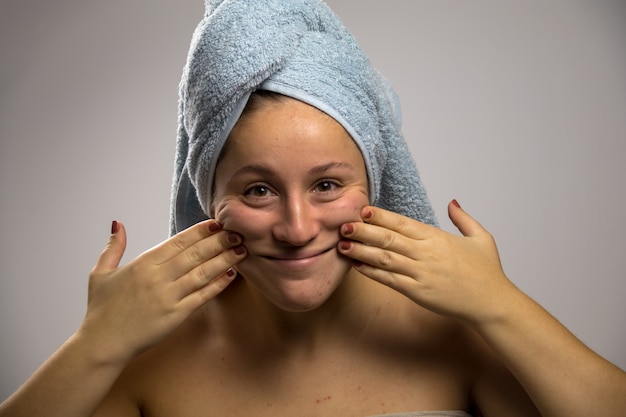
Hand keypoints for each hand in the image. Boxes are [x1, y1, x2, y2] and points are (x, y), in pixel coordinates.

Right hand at [79, 220, 246, 364]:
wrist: (103, 343)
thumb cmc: (102, 310)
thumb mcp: (100, 273)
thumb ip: (113, 247)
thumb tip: (117, 224)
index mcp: (143, 264)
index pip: (178, 242)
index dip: (200, 231)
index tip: (217, 223)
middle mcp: (158, 277)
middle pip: (195, 254)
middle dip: (219, 241)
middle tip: (237, 232)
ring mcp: (169, 297)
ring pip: (203, 273)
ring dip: (224, 260)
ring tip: (241, 250)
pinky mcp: (176, 315)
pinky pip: (202, 296)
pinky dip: (218, 284)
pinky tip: (231, 274)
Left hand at [338, 200, 517, 323]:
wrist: (492, 303)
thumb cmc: (487, 272)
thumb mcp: (481, 238)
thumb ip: (463, 218)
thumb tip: (452, 202)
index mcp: (436, 238)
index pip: (402, 222)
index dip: (381, 216)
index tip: (363, 210)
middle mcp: (425, 253)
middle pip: (388, 238)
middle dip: (363, 230)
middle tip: (343, 224)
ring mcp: (420, 273)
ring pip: (384, 258)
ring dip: (361, 251)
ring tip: (342, 244)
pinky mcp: (417, 292)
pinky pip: (389, 280)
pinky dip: (372, 272)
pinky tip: (357, 266)